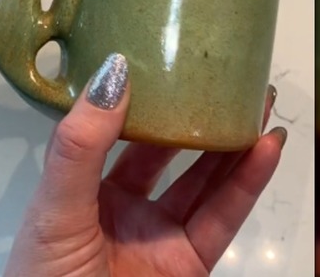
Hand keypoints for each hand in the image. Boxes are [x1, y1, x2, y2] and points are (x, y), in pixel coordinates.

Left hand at [5, 53, 286, 275]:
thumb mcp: (53, 206)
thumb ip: (80, 145)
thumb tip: (113, 73)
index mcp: (84, 190)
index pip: (117, 133)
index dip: (143, 100)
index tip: (166, 62)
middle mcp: (125, 209)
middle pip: (170, 153)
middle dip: (198, 116)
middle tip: (227, 78)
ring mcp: (160, 236)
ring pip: (206, 181)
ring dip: (235, 142)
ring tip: (259, 102)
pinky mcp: (190, 264)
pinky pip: (224, 218)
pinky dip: (248, 182)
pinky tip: (266, 148)